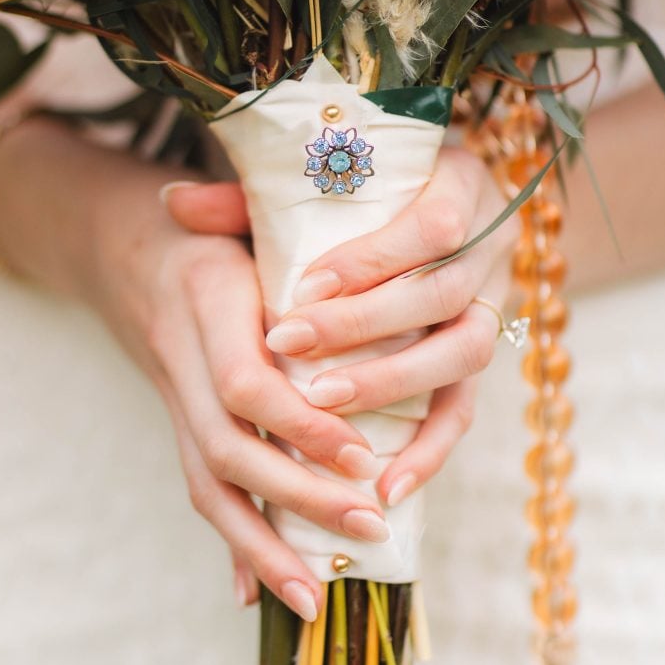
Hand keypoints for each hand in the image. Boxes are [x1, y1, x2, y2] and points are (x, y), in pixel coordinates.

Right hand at [90, 179, 390, 623]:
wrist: (125, 246)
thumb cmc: (209, 223)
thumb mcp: (241, 209)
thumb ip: (277, 222)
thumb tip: (337, 255)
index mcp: (205, 294)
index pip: (245, 382)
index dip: (301, 425)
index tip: (361, 458)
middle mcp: (182, 354)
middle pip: (228, 446)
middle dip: (299, 497)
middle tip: (368, 526)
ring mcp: (175, 393)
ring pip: (207, 481)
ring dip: (260, 546)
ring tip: (314, 598)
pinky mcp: (180, 418)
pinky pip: (201, 485)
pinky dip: (230, 539)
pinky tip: (252, 591)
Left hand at [169, 148, 515, 511]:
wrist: (420, 205)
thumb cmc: (358, 195)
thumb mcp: (312, 182)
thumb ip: (249, 197)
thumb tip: (172, 203)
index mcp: (463, 181)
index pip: (431, 225)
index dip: (370, 262)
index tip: (303, 291)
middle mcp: (492, 243)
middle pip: (442, 292)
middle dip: (366, 326)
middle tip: (291, 347)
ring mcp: (492, 303)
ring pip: (465, 353)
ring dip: (394, 384)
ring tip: (328, 406)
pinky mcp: (475, 356)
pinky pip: (467, 407)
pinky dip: (430, 448)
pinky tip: (388, 483)